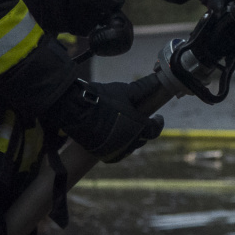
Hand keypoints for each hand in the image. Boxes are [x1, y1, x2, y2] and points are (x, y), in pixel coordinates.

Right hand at [46, 78, 164, 161]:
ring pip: (129, 147)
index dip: (158, 123)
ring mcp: (115, 150)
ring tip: (128, 129)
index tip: (158, 117)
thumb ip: (143, 88)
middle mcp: (129, 142)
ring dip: (131, 139)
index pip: (154, 129)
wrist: (76, 110)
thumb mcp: (125, 90)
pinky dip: (118, 146)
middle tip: (141, 122)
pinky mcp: (102, 154)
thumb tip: (157, 80)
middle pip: (142, 139)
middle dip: (144, 131)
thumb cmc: (102, 99)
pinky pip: (115, 153)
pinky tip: (115, 138)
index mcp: (138, 128)